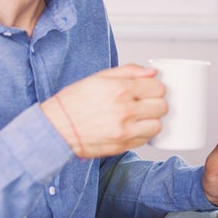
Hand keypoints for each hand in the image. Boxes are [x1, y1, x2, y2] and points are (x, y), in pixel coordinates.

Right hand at [42, 64, 166, 157]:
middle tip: (145, 102)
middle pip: (162, 106)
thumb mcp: (98, 78)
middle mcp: (125, 111)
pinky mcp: (123, 146)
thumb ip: (128, 72)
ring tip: (139, 116)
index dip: (154, 87)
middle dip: (156, 102)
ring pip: (157, 125)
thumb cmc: (73, 103)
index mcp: (120, 90)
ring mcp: (125, 131)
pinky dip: (142, 133)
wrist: (55, 129)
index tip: (148, 89)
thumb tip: (151, 72)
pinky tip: (131, 127)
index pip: (158, 88)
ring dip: (151, 120)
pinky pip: (146, 139)